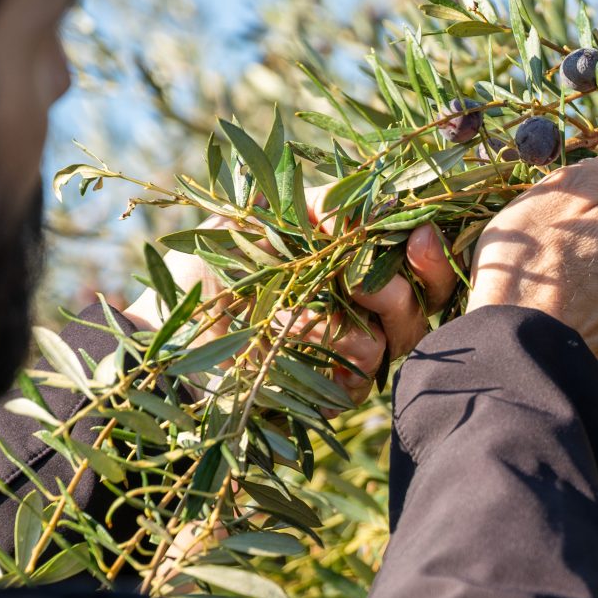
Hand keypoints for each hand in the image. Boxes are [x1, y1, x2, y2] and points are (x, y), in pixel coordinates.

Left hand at [123, 187, 460, 414]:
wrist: (165, 333)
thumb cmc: (211, 267)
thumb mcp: (262, 216)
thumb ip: (323, 205)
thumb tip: (377, 209)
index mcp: (358, 259)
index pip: (421, 254)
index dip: (432, 247)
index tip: (419, 234)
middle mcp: (368, 305)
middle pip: (429, 299)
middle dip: (416, 282)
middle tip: (378, 276)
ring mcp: (355, 350)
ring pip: (404, 337)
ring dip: (369, 318)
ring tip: (321, 306)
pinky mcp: (337, 392)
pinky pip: (365, 377)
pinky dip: (338, 358)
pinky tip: (297, 344)